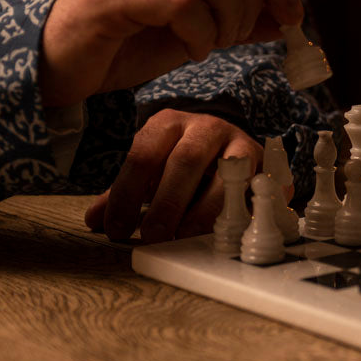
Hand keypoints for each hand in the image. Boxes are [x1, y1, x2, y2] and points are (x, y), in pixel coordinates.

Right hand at [40, 0, 302, 107]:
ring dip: (227, 13)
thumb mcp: (193, 29)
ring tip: (214, 43)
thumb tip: (288, 17)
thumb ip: (237, 17)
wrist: (55, 70)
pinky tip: (190, 50)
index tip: (292, 16)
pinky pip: (179, 1)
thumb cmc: (123, 45)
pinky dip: (200, 32)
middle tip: (238, 36)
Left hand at [84, 109, 265, 241]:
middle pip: (185, 162)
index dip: (126, 195)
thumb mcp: (150, 170)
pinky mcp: (266, 163)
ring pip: (226, 173)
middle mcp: (206, 127)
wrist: (229, 144)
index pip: (143, 155)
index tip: (117, 229)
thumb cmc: (182, 163)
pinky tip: (230, 230)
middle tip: (152, 236)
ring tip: (186, 237)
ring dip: (205, 210)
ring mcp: (240, 142)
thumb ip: (123, 193)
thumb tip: (94, 220)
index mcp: (169, 123)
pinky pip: (260, 185)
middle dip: (167, 203)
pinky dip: (247, 208)